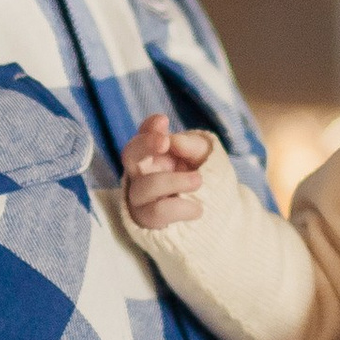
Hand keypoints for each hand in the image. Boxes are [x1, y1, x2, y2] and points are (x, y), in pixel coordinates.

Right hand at [122, 113, 214, 228]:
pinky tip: (197, 208)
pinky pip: (156, 211)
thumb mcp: (204, 157)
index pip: (143, 134)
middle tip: (165, 143)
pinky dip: (179, 208)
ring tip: (198, 181)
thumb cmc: (201, 177)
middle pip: (130, 154)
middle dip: (145, 145)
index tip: (163, 121)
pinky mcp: (147, 218)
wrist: (209, 214)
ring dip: (173, 181)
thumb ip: (193, 146)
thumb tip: (174, 142)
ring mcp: (141, 196)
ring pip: (145, 186)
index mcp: (155, 153)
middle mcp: (142, 172)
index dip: (149, 127)